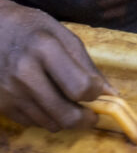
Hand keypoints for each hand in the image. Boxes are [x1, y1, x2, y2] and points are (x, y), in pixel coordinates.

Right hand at [0, 0, 113, 131]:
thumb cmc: (33, 29)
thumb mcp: (64, 35)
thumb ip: (86, 64)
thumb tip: (109, 92)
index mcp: (45, 49)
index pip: (79, 86)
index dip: (96, 93)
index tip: (101, 91)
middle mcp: (25, 74)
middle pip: (65, 113)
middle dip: (86, 119)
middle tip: (93, 115)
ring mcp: (10, 93)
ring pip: (50, 123)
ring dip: (67, 119)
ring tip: (72, 105)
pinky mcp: (0, 106)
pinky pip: (33, 123)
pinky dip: (48, 117)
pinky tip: (50, 101)